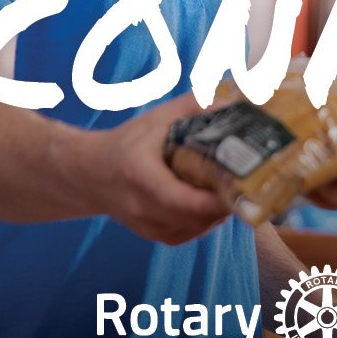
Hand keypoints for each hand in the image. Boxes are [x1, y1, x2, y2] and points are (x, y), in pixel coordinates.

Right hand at [91, 93, 230, 243]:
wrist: (89, 173)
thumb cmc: (126, 142)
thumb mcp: (157, 118)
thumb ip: (192, 106)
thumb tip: (229, 102)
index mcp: (141, 175)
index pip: (182, 200)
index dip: (215, 200)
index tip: (240, 186)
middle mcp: (141, 206)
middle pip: (193, 218)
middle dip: (224, 205)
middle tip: (247, 186)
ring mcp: (144, 224)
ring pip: (192, 230)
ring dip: (216, 216)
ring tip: (234, 192)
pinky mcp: (150, 234)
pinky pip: (184, 235)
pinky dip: (203, 223)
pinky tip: (214, 206)